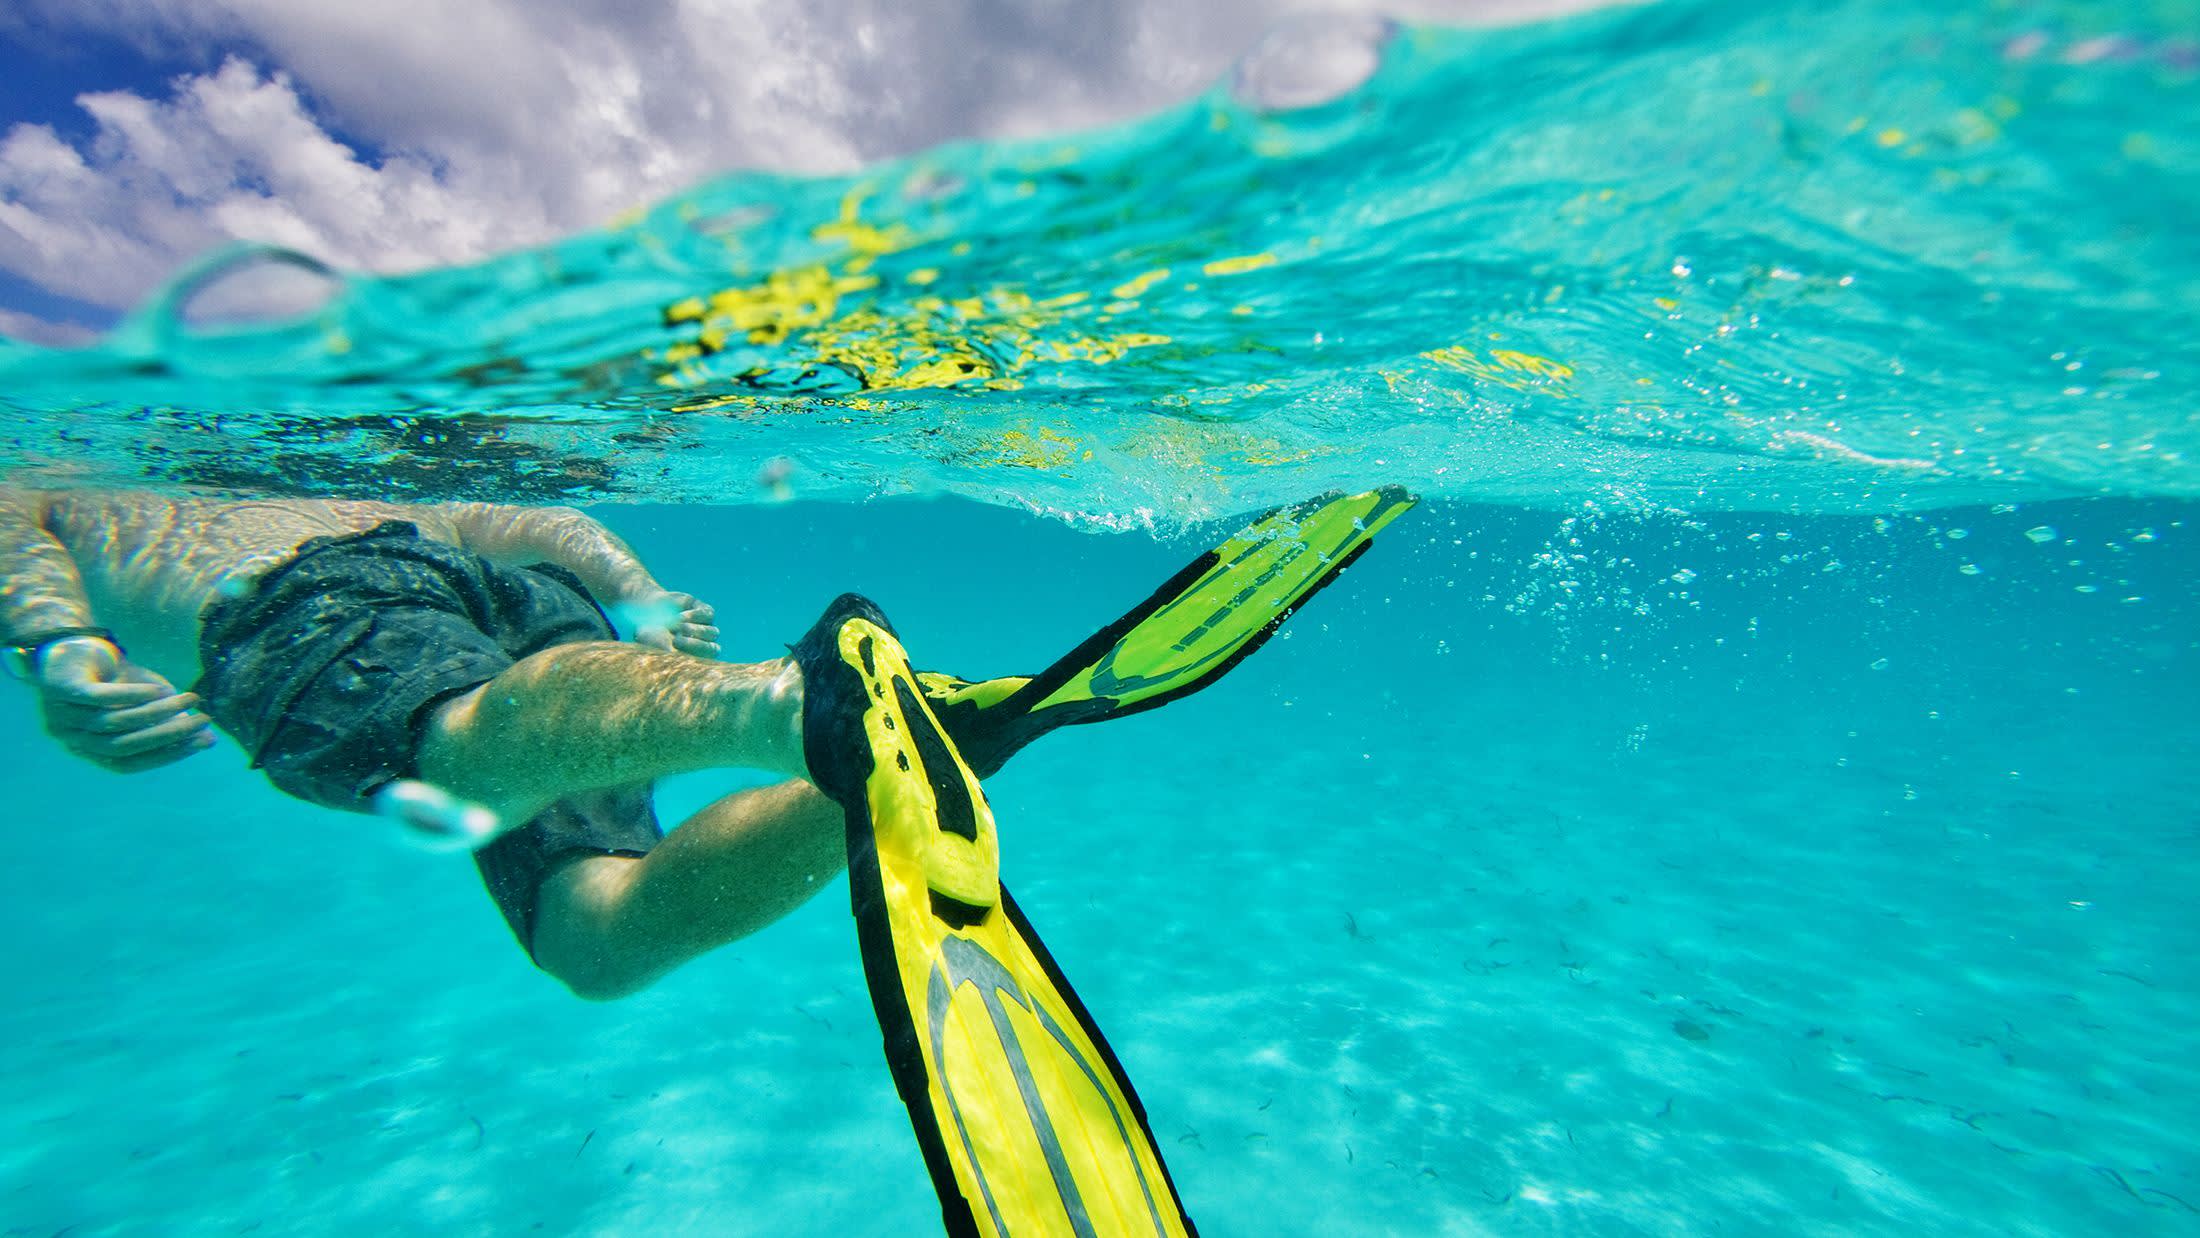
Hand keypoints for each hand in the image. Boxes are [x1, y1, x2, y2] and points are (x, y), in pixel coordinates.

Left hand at [36, 638, 215, 772]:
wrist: (72, 644)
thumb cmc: (112, 679)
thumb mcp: (144, 703)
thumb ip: (170, 723)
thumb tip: (210, 741)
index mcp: (88, 750)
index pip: (127, 764)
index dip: (166, 756)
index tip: (203, 741)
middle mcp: (71, 738)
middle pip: (122, 746)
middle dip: (168, 735)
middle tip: (204, 722)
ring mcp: (62, 715)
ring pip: (115, 722)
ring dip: (157, 712)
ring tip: (190, 700)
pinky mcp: (61, 689)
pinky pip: (100, 697)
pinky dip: (132, 695)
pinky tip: (160, 689)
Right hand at [623, 590, 720, 658]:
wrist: (648, 610)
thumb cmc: (651, 635)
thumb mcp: (658, 647)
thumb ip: (670, 655)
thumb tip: (680, 664)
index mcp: (696, 658)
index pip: (707, 665)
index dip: (695, 660)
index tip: (677, 654)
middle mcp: (704, 643)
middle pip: (713, 649)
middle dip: (695, 646)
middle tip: (676, 640)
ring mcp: (706, 627)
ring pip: (713, 632)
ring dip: (695, 630)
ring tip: (677, 626)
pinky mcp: (705, 610)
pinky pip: (709, 615)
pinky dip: (695, 616)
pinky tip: (681, 616)